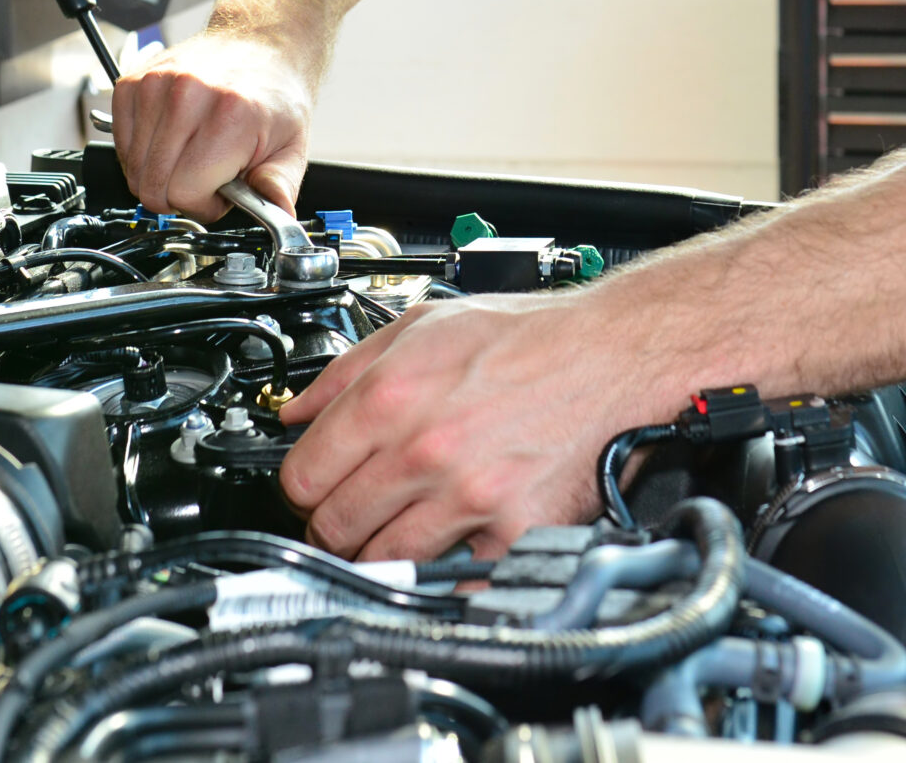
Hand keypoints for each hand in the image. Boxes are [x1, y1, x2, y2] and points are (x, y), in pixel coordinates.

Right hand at [110, 30, 312, 221]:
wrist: (258, 45)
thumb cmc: (272, 97)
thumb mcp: (291, 148)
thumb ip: (279, 187)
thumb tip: (280, 216)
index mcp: (229, 116)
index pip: (184, 192)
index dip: (202, 205)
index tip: (219, 193)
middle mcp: (187, 95)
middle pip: (152, 185)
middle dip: (179, 194)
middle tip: (206, 176)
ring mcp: (155, 84)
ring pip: (134, 168)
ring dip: (160, 173)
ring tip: (192, 154)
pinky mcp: (133, 81)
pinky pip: (120, 142)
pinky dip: (142, 153)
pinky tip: (171, 140)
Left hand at [277, 292, 667, 558]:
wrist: (612, 356)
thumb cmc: (526, 337)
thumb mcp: (424, 325)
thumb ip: (346, 369)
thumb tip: (294, 410)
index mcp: (390, 397)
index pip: (302, 477)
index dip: (302, 487)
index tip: (316, 489)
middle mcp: (422, 450)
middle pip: (334, 528)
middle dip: (335, 526)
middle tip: (353, 517)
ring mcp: (466, 496)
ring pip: (384, 561)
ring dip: (383, 553)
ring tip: (401, 529)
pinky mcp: (512, 529)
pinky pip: (454, 580)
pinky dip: (446, 574)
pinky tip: (449, 550)